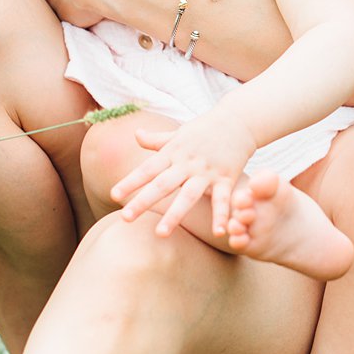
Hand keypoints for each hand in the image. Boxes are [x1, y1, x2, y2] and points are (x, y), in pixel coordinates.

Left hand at [108, 118, 257, 236]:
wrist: (239, 119)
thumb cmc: (206, 128)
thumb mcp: (180, 132)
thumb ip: (157, 139)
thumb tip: (136, 135)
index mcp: (174, 152)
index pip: (148, 169)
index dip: (130, 182)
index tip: (114, 196)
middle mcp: (187, 162)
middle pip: (162, 184)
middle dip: (143, 201)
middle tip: (125, 218)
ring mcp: (207, 171)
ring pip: (188, 195)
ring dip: (174, 214)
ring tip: (160, 234)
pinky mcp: (227, 177)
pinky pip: (223, 200)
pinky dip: (221, 216)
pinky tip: (219, 233)